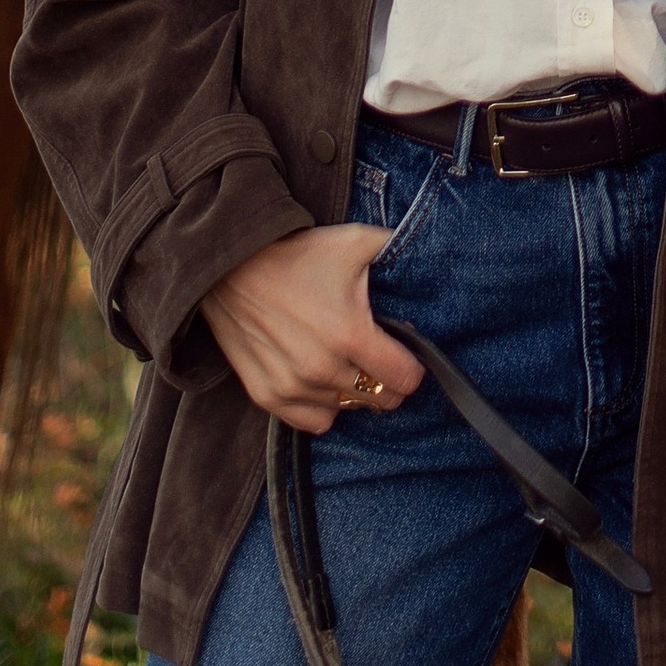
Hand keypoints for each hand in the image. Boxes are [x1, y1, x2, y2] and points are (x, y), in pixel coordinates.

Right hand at [198, 223, 425, 433]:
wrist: (231, 266)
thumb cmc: (298, 254)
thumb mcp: (355, 242)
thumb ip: (398, 250)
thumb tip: (434, 256)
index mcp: (350, 335)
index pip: (405, 379)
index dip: (413, 368)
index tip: (407, 355)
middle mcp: (323, 369)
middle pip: (380, 399)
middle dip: (386, 380)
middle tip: (377, 357)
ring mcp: (294, 387)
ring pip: (348, 410)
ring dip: (353, 392)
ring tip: (344, 361)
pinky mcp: (268, 396)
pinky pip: (313, 423)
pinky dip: (322, 407)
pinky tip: (320, 379)